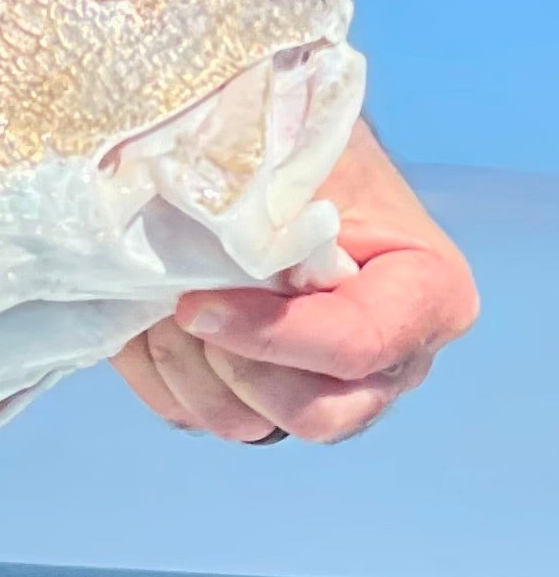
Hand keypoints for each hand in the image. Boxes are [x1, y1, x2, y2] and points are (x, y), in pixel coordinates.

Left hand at [113, 126, 477, 445]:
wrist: (260, 160)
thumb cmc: (297, 150)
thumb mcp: (302, 160)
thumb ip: (281, 206)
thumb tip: (229, 239)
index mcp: (425, 297)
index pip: (356, 347)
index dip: (271, 332)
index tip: (195, 301)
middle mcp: (389, 363)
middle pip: (317, 416)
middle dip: (236, 364)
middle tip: (185, 303)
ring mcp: (324, 391)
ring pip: (248, 426)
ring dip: (186, 364)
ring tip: (164, 296)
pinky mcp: (258, 400)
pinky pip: (195, 417)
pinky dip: (158, 370)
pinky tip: (150, 314)